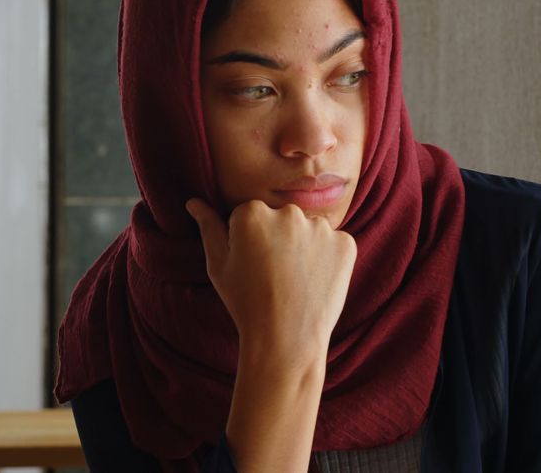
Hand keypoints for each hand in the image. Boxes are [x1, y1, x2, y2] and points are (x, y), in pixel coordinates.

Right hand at [186, 198, 356, 351]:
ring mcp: (320, 227)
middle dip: (277, 239)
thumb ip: (209, 227)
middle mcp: (288, 211)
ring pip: (309, 229)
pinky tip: (314, 281)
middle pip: (281, 218)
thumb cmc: (245, 302)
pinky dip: (328, 258)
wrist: (286, 339)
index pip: (250, 215)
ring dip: (304, 246)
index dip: (248, 242)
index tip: (251, 266)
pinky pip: (334, 243)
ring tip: (294, 281)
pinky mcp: (345, 244)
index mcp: (251, 211)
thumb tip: (194, 202)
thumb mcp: (218, 265)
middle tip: (273, 275)